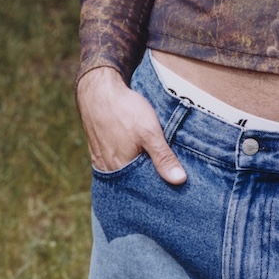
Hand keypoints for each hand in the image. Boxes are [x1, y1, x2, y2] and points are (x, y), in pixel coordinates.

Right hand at [76, 66, 186, 184]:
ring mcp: (101, 159)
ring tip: (153, 165)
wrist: (99, 89)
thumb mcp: (150, 132)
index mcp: (120, 169)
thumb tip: (179, 180)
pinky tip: (136, 155)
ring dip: (137, 170)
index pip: (143, 189)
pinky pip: (115, 163)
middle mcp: (108, 169)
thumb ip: (163, 157)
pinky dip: (127, 162)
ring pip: (124, 173)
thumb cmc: (124, 110)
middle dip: (148, 180)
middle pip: (133, 183)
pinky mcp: (99, 150)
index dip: (158, 188)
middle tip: (167, 178)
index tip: (174, 187)